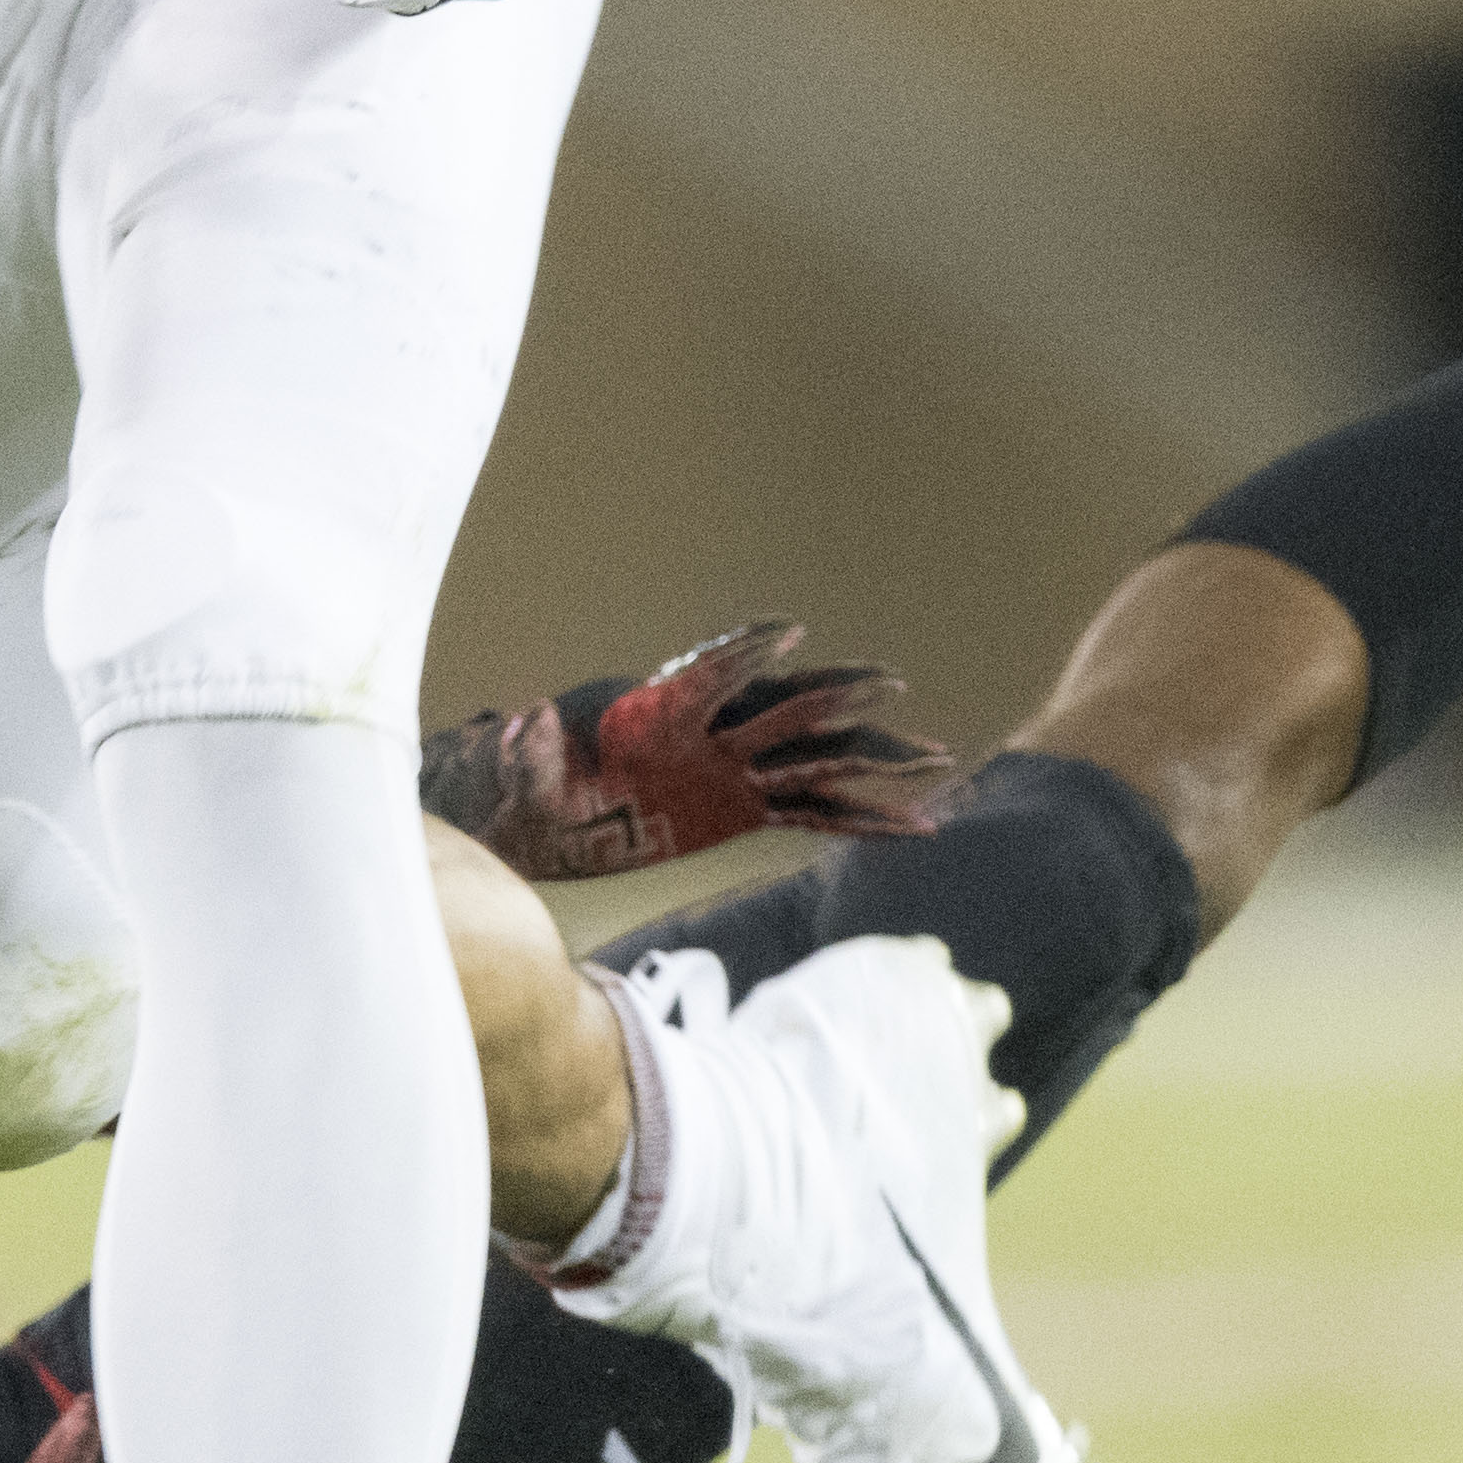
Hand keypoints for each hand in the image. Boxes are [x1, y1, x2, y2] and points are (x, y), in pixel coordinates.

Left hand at [422, 620, 962, 882]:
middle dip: (838, 697)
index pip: (712, 674)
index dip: (743, 652)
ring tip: (940, 762)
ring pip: (818, 756)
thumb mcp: (525, 776)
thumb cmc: (533, 788)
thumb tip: (523, 720)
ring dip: (875, 757)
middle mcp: (713, 734)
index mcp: (663, 715)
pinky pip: (814, 809)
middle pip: (785, 709)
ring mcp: (736, 770)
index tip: (788, 633)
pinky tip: (913, 829)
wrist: (543, 816)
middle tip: (892, 689)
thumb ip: (530, 753)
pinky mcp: (744, 808)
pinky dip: (861, 818)